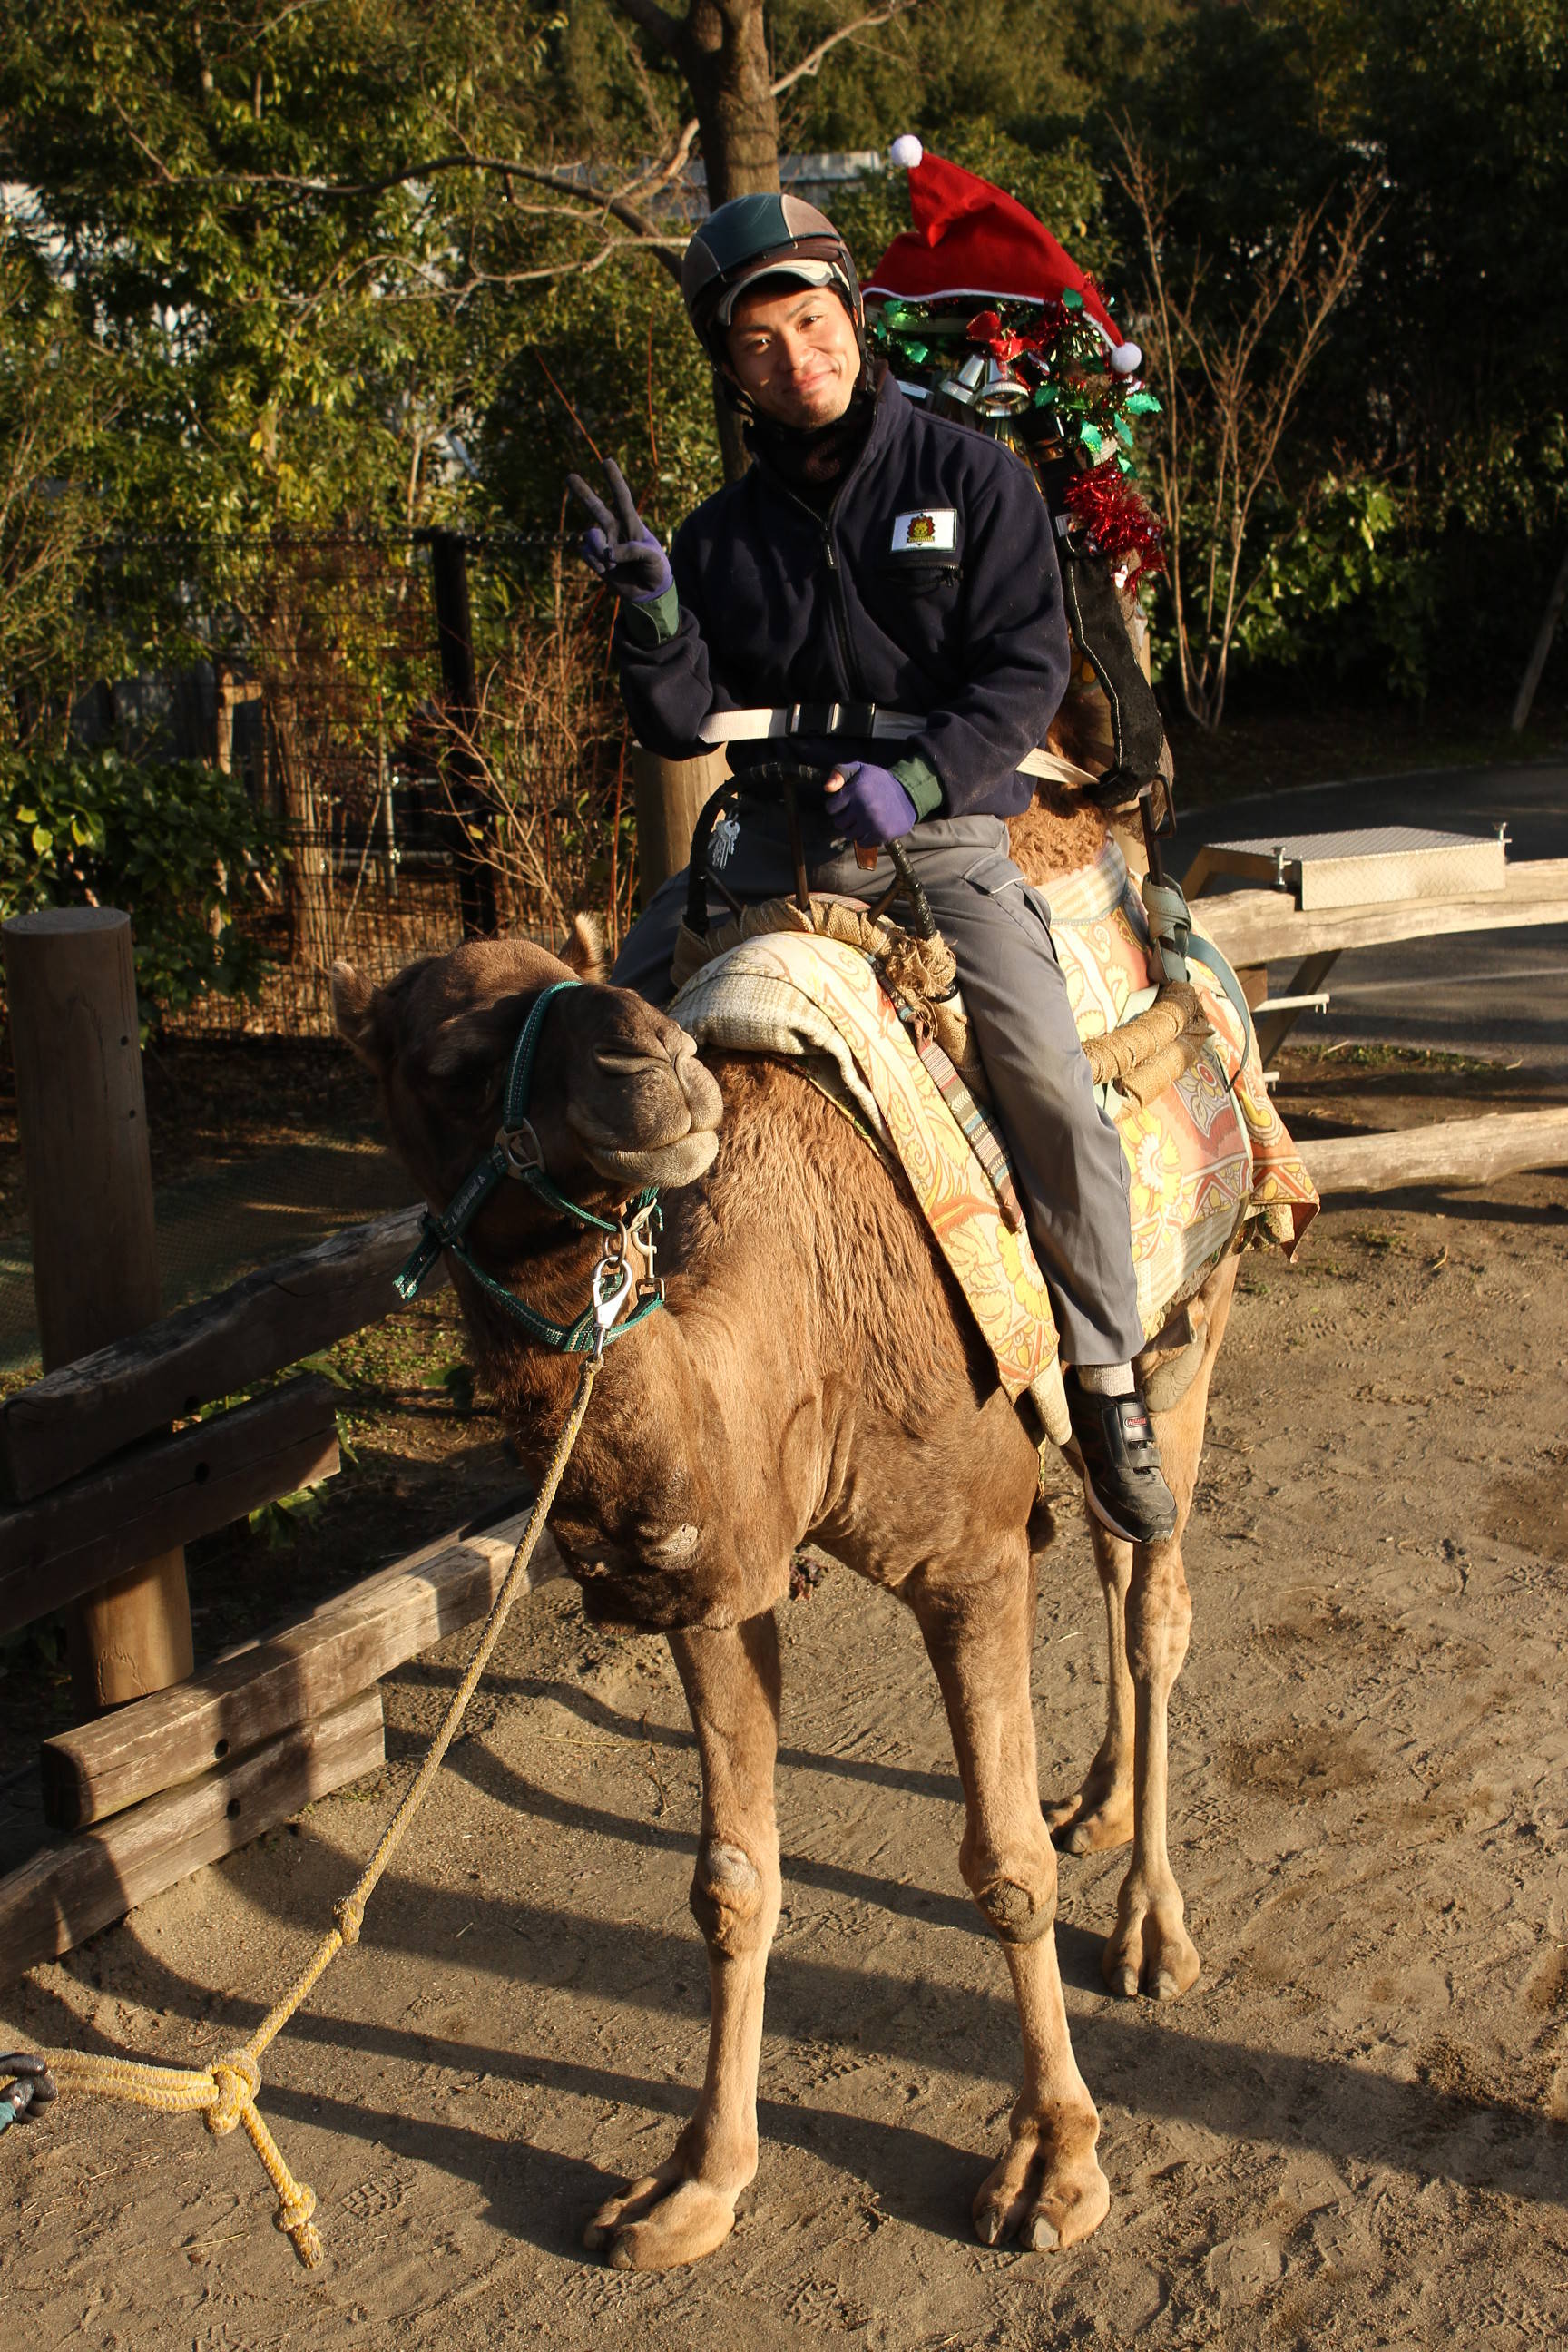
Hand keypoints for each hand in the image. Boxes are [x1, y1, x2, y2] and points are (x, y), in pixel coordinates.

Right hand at [566, 458, 672, 602]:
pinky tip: (608, 570)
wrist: (648, 592)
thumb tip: (609, 553)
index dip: (614, 480)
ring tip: (611, 563)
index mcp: (632, 523)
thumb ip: (634, 551)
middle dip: (582, 492)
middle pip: (596, 507)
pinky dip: (596, 563)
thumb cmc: (656, 570)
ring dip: (598, 548)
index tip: (605, 461)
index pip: (622, 498)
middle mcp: (615, 529)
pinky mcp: (595, 559)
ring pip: (590, 536)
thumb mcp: (654, 559)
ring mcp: (604, 543)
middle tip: (569, 477)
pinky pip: (587, 554)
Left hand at [823, 760, 917, 848]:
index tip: (847, 802)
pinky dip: (865, 838)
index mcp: (856, 790)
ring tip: (865, 819)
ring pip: (849, 835)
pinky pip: (862, 843)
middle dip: (845, 818)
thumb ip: (840, 772)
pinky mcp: (882, 834)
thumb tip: (827, 788)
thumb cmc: (879, 782)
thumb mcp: (860, 768)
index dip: (837, 805)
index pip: (831, 808)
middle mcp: (864, 806)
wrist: (909, 793)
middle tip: (857, 811)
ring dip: (854, 830)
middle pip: (839, 823)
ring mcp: (873, 822)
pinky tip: (872, 827)